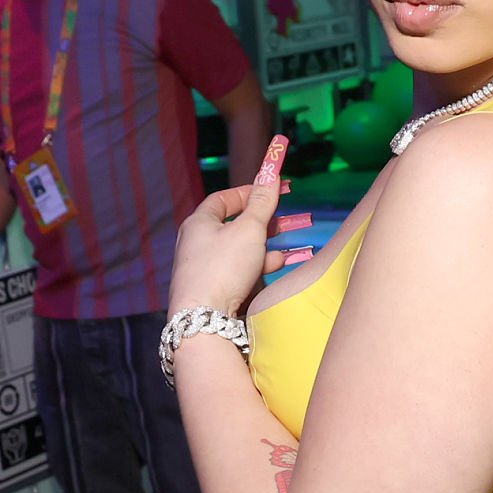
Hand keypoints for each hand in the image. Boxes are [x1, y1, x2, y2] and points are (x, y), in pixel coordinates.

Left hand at [168, 134, 287, 321]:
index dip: (250, 192)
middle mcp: (199, 244)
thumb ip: (262, 202)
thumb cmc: (221, 269)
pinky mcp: (216, 289)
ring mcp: (207, 268)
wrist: (204, 320)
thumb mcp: (249, 229)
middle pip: (236, 225)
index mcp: (199, 222)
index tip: (273, 189)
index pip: (224, 199)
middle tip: (291, 218)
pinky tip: (280, 265)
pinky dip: (262, 266)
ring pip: (243, 250)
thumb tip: (271, 172)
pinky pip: (242, 271)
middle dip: (266, 221)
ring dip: (268, 245)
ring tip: (293, 243)